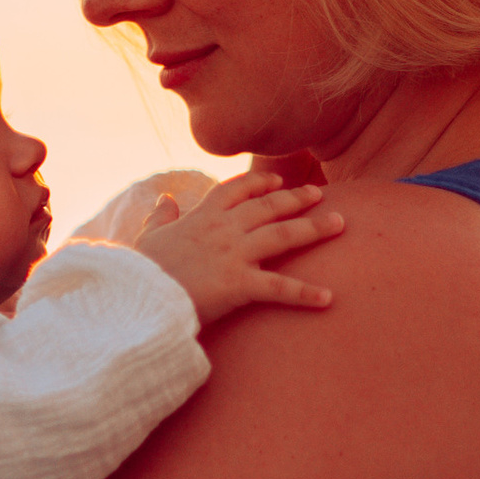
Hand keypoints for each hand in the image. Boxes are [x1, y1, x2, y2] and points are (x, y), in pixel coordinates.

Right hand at [136, 160, 344, 326]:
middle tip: (320, 194)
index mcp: (201, 217)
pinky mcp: (239, 284)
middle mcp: (223, 229)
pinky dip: (305, 293)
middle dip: (296, 198)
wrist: (138, 297)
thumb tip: (165, 198)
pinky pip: (280, 288)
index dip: (259, 183)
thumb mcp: (147, 237)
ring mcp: (234, 254)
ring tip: (341, 223)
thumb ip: (160, 217)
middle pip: (268, 206)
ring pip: (284, 234)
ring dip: (315, 228)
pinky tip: (328, 297)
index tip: (277, 181)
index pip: (235, 189)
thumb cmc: (140, 272)